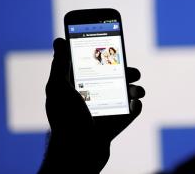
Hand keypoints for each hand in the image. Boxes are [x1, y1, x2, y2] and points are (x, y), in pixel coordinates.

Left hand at [39, 38, 144, 172]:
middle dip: (127, 71)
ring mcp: (107, 109)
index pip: (93, 64)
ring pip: (126, 93)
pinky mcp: (117, 122)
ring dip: (136, 88)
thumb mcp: (58, 89)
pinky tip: (134, 104)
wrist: (77, 154)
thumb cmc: (64, 121)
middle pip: (115, 76)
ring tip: (136, 91)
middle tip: (133, 71)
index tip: (114, 45)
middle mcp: (94, 95)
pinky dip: (136, 106)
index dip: (105, 54)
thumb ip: (60, 64)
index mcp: (79, 85)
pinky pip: (132, 111)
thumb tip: (59, 40)